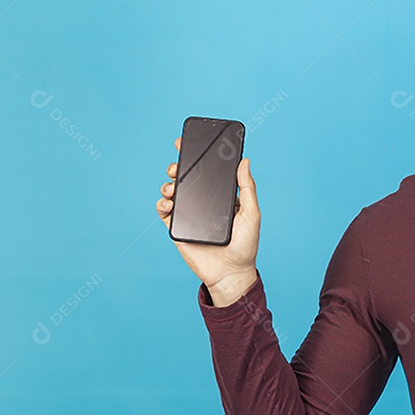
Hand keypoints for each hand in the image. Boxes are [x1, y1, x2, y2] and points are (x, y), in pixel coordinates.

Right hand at [156, 136, 260, 297]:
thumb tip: (245, 161)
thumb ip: (248, 188)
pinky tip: (169, 202)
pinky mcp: (178, 227)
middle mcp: (205, 202)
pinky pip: (164, 211)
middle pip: (187, 178)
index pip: (208, 172)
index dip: (197, 156)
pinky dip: (162, 203)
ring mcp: (190, 214)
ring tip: (174, 186)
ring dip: (169, 184)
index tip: (188, 142)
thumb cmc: (246, 245)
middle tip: (178, 166)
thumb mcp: (252, 214)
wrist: (231, 273)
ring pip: (173, 191)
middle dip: (179, 167)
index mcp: (222, 196)